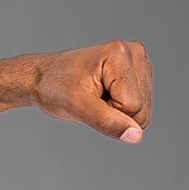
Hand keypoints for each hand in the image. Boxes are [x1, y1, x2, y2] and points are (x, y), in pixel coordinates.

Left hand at [33, 41, 151, 142]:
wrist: (45, 77)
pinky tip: (103, 94)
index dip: (110, 113)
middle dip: (115, 113)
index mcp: (120, 54)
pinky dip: (119, 107)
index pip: (133, 106)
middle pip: (142, 108)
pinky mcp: (137, 71)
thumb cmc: (56, 87)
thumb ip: (108, 122)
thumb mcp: (77, 107)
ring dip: (117, 111)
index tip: (89, 101)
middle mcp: (134, 53)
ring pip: (143, 109)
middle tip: (92, 100)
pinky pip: (140, 105)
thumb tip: (135, 136)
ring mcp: (138, 62)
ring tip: (96, 96)